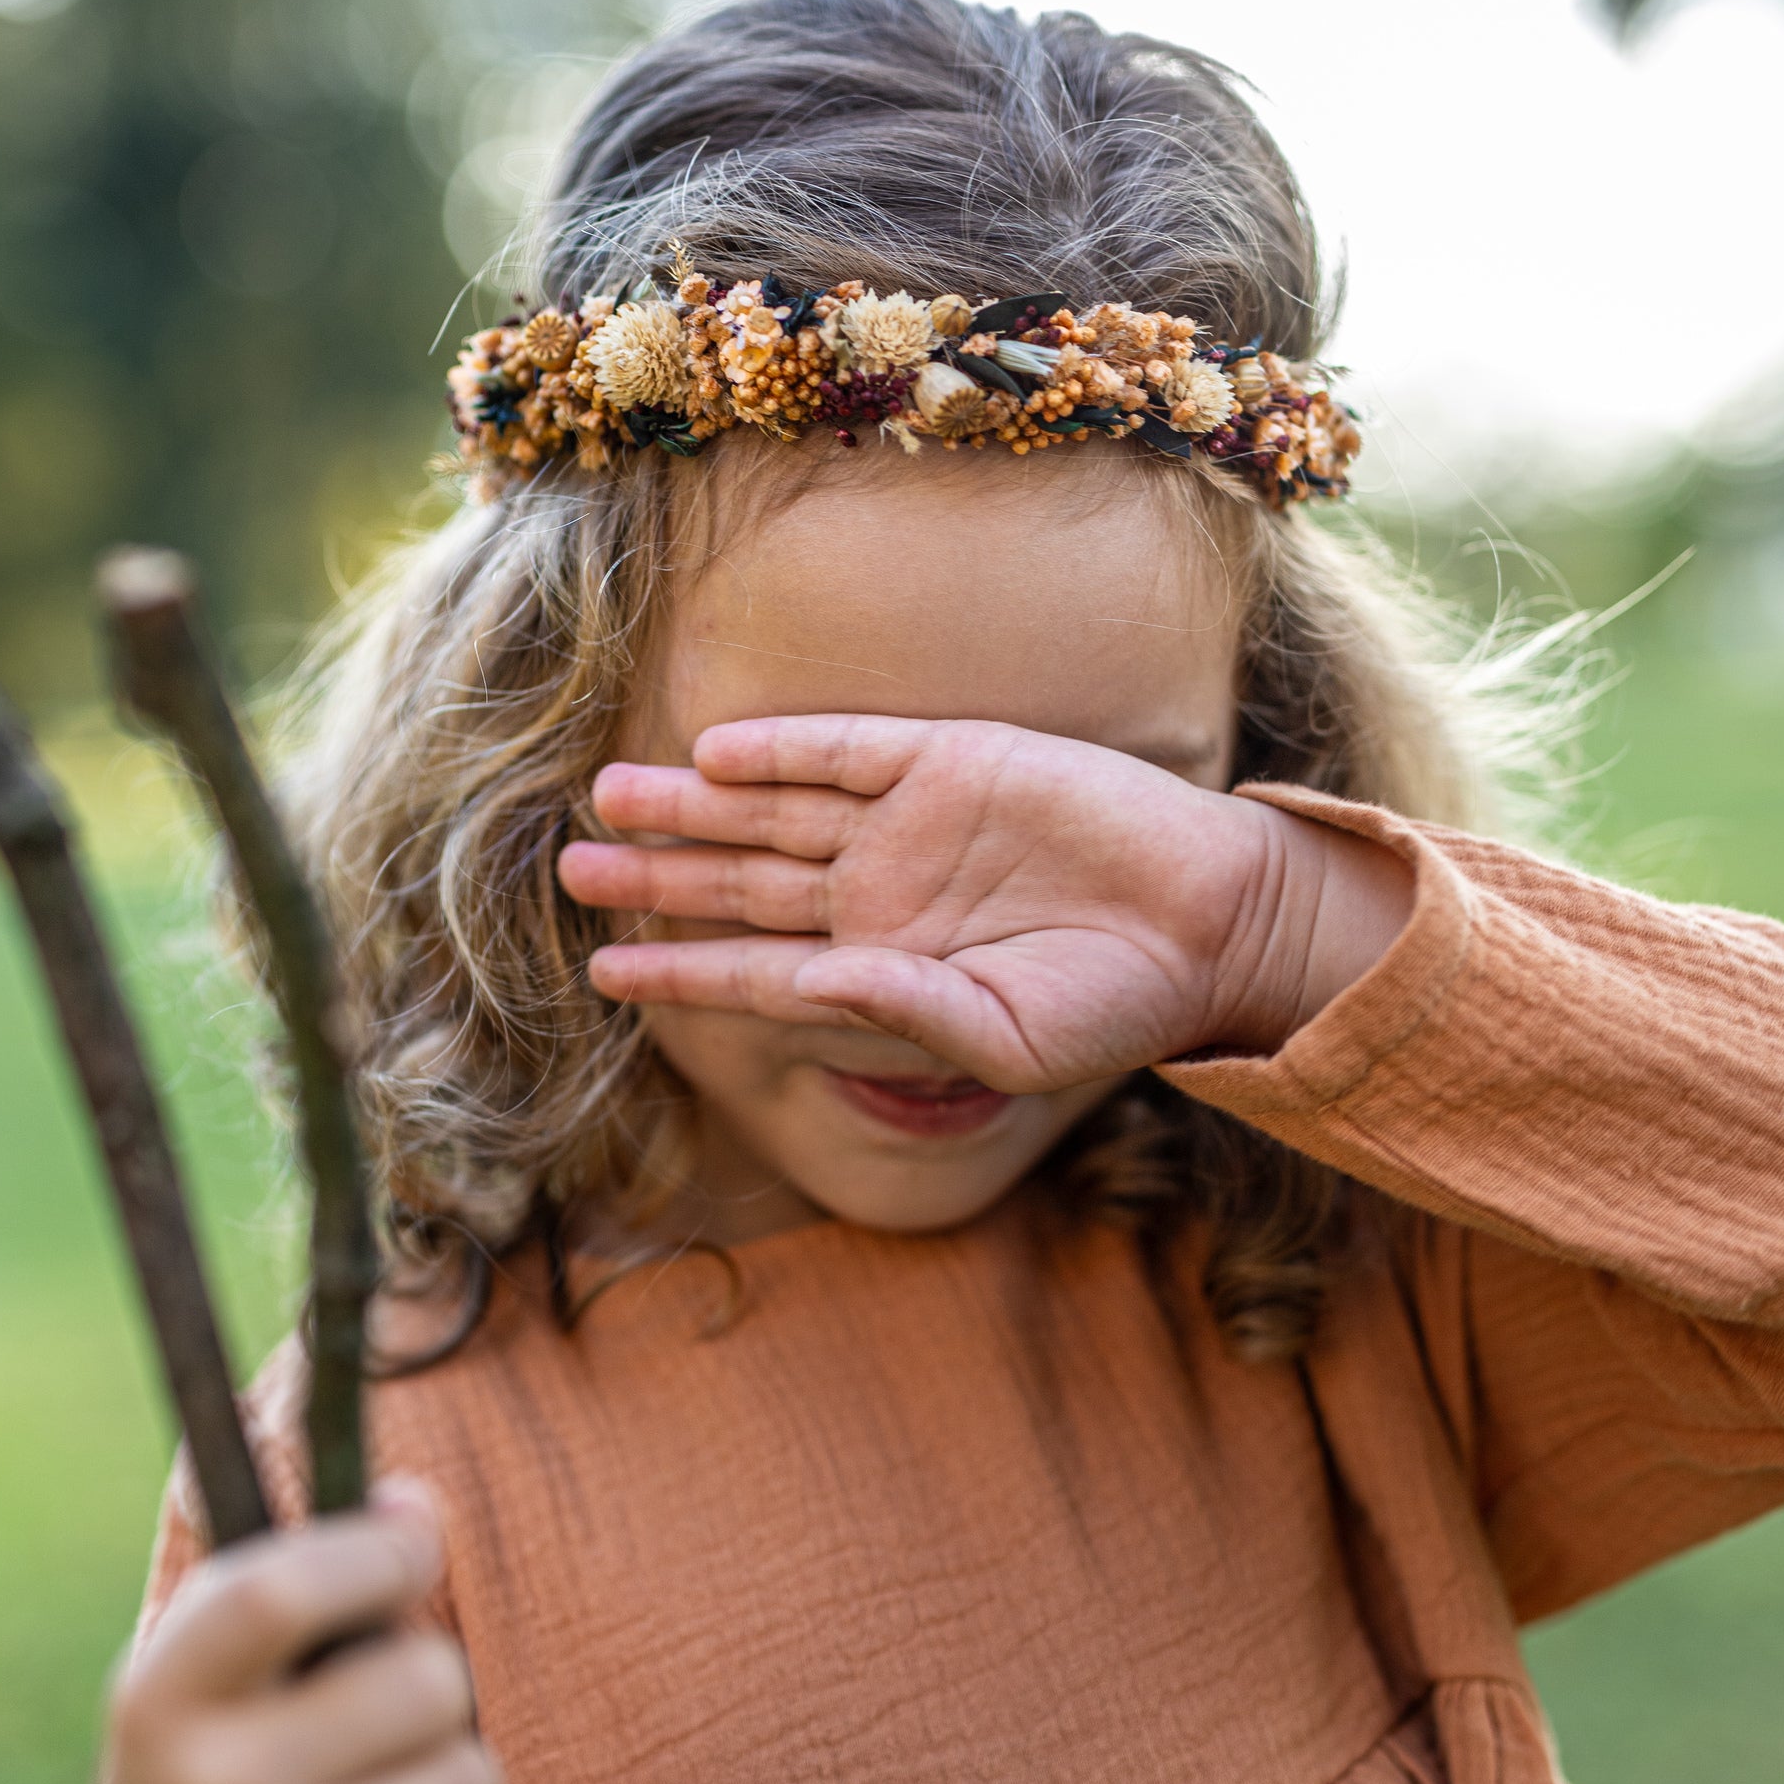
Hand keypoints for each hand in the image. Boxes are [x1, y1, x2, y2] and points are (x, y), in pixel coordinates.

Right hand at [47, 1491, 497, 1783]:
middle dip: (428, 1677)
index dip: (374, 1552)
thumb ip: (297, 1581)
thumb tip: (421, 1503)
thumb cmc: (195, 1781)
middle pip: (425, 1681)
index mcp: (160, 1703)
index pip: (278, 1595)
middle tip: (383, 1704)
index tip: (412, 1545)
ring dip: (445, 1767)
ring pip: (471, 1770)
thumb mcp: (195, 1681)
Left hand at [564, 716, 1410, 1089]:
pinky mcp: (953, 759)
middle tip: (571, 869)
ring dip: (692, 806)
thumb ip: (900, 1012)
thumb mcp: (1003, 1035)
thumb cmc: (1114, 1003)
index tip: (604, 973)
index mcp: (885, 970)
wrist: (1212, 922)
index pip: (756, 971)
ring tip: (606, 800)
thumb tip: (804, 985)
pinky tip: (713, 752)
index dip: (681, 972)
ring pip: (774, 808)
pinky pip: (848, 750)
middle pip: (743, 880)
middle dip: (658, 876)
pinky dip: (783, 748)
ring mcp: (911, 822)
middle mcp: (881, 893)